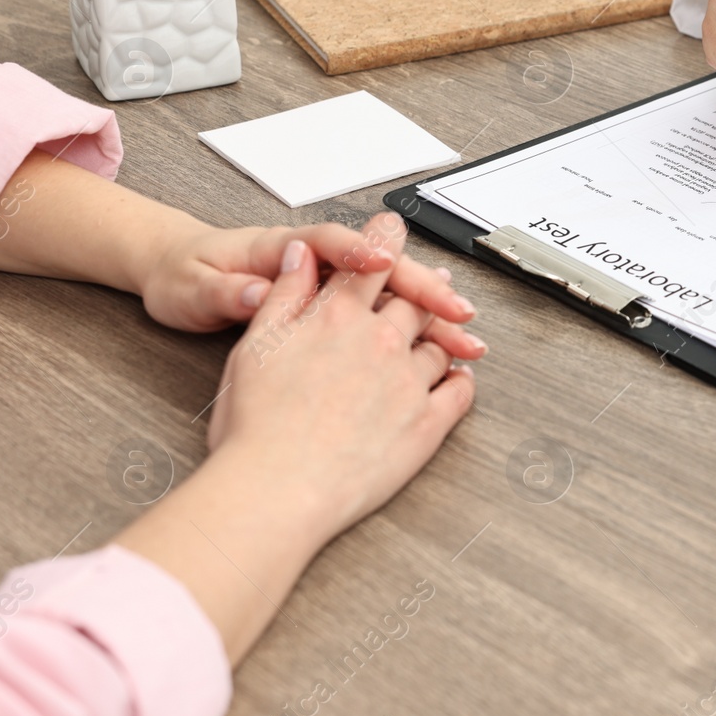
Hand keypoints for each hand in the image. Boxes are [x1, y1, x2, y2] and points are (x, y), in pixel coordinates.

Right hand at [119, 211, 479, 662]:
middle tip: (436, 280)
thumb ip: (284, 296)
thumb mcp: (254, 347)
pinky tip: (459, 377)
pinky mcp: (428, 424)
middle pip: (413, 300)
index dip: (383, 239)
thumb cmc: (256, 427)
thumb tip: (301, 257)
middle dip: (424, 287)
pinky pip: (459, 392)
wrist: (278, 488)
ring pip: (438, 343)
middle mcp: (380, 342)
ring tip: (453, 327)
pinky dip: (460, 380)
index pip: (369, 264)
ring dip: (445, 332)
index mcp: (336, 318)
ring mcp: (409, 383)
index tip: (394, 226)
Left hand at [140, 217, 479, 348]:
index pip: (326, 243)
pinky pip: (380, 312)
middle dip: (419, 284)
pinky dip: (413, 328)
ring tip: (464, 332)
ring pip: (387, 291)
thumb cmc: (183, 278)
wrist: (175, 277)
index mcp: (276, 248)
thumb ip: (224, 291)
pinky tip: (440, 346)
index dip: (356, 250)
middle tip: (455, 307)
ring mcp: (326, 284)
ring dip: (428, 310)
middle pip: (378, 267)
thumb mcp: (190, 289)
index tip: (382, 263)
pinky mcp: (331, 308)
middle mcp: (310, 260)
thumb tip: (254, 290)